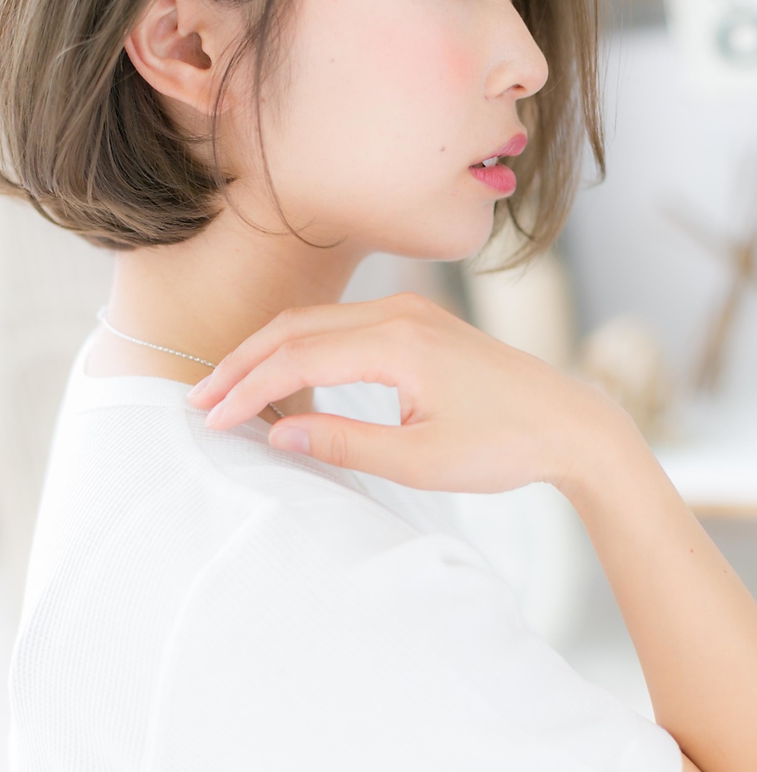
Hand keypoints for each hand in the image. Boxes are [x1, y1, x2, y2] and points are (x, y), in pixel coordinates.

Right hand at [186, 291, 626, 494]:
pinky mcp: (417, 321)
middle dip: (243, 363)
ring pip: (315, 322)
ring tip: (230, 390)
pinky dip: (302, 348)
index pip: (296, 359)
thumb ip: (344, 443)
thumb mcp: (421, 460)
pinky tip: (287, 377)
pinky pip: (342, 325)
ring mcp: (409, 311)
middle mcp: (398, 313)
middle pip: (295, 328)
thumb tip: (277, 434)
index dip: (247, 390)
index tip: (212, 420)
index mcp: (397, 343)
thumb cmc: (504, 445)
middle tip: (200, 399)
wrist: (570, 422)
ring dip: (269, 352)